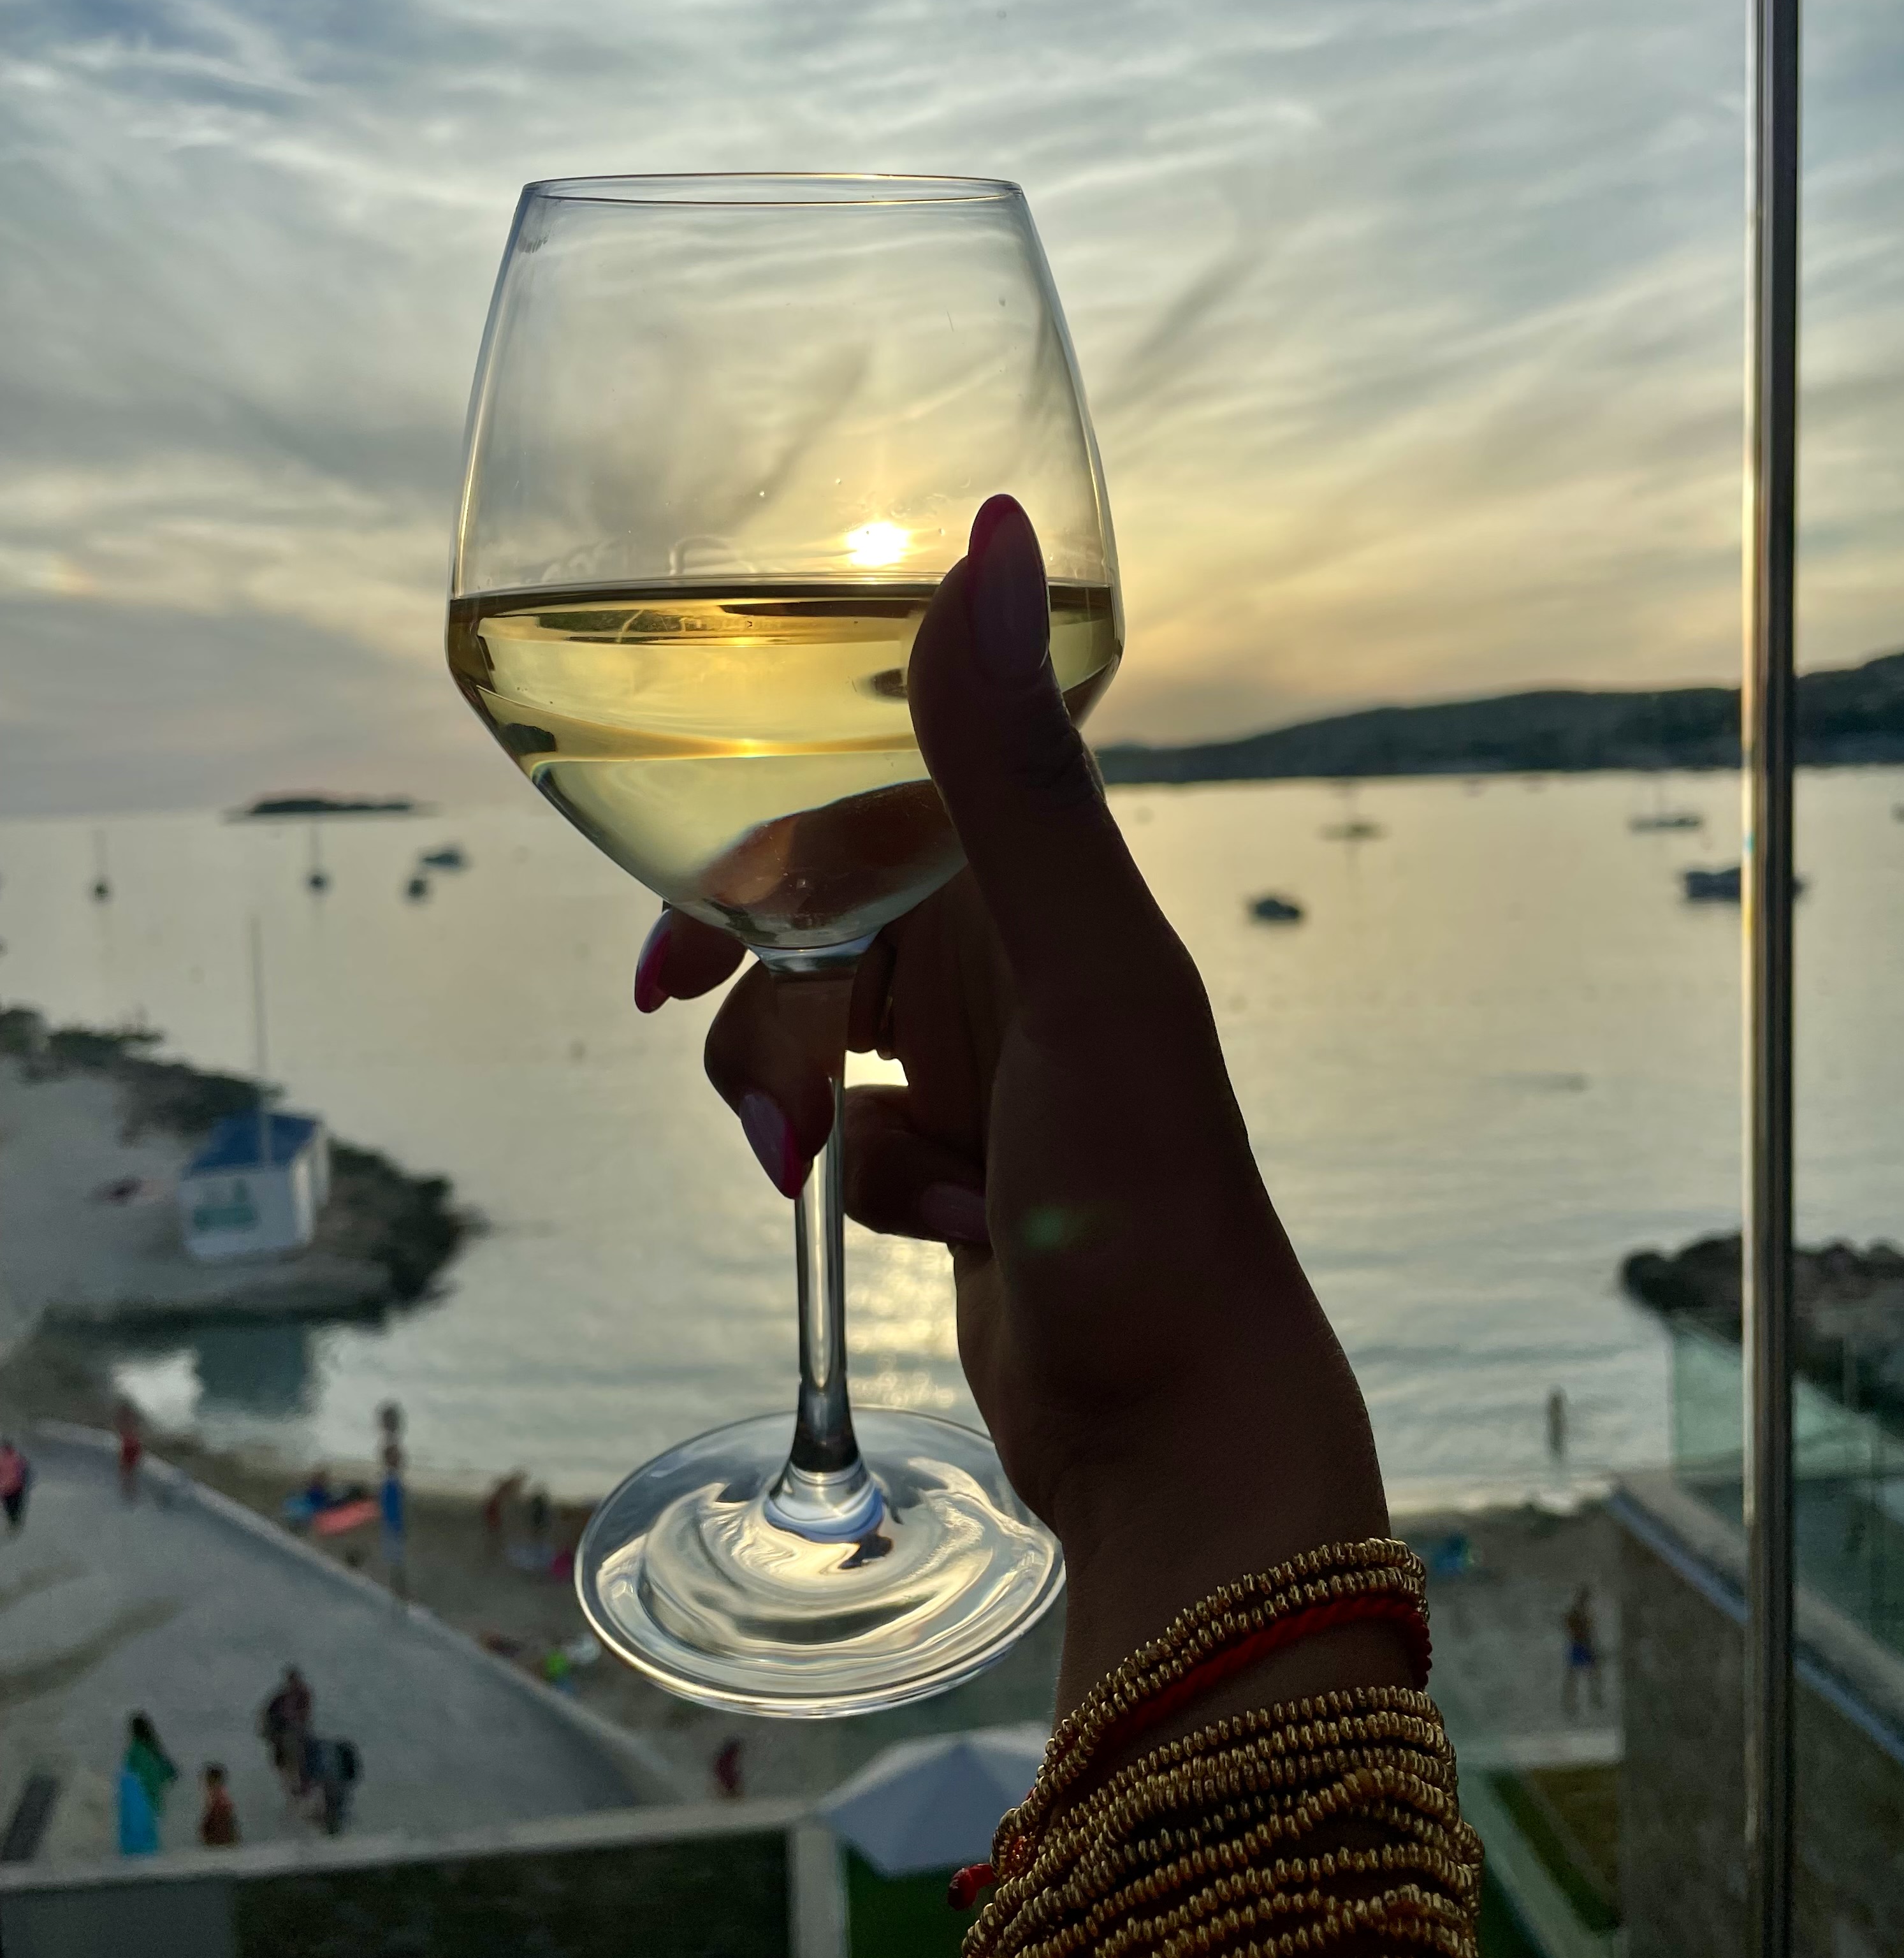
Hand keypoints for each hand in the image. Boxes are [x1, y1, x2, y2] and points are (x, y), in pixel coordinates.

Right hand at [634, 497, 1397, 1704]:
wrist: (1180, 1430)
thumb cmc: (1144, 1200)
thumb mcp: (1071, 972)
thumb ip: (1008, 767)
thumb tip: (982, 527)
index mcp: (1048, 895)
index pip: (860, 822)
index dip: (751, 874)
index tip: (671, 959)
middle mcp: (1024, 965)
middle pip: (823, 937)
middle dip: (766, 1018)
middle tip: (751, 1109)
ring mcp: (999, 1072)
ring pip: (827, 1037)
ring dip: (799, 1104)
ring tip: (823, 1183)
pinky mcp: (973, 1173)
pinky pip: (860, 1140)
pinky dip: (861, 1182)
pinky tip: (929, 1233)